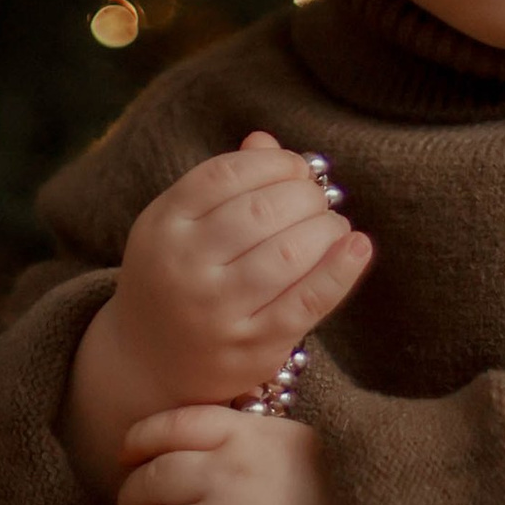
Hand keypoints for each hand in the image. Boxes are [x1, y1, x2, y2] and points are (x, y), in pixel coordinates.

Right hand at [64, 136, 371, 495]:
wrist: (146, 362)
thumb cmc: (175, 278)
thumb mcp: (180, 224)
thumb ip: (222, 183)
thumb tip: (269, 141)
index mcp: (164, 224)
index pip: (227, 174)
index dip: (273, 162)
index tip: (295, 167)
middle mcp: (186, 266)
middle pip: (262, 210)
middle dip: (304, 195)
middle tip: (316, 199)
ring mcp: (218, 311)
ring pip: (288, 253)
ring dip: (324, 228)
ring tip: (331, 225)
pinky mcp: (252, 347)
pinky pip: (306, 302)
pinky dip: (339, 271)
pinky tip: (357, 247)